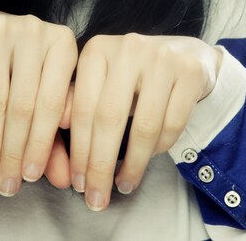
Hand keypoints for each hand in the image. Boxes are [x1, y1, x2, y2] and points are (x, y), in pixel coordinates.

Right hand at [0, 10, 77, 194]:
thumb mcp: (47, 91)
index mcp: (62, 43)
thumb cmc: (26, 69)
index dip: (40, 145)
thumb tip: (66, 178)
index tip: (31, 178)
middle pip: (22, 104)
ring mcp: (0, 31)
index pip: (51, 103)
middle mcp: (34, 31)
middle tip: (6, 186)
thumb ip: (57, 134)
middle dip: (13, 152)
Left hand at [69, 33, 221, 209]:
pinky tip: (150, 158)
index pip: (82, 107)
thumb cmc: (134, 75)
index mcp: (98, 49)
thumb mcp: (102, 81)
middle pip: (109, 118)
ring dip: (133, 165)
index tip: (77, 183)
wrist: (185, 55)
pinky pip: (173, 124)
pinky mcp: (190, 72)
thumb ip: (77, 101)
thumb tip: (56, 128)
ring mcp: (161, 58)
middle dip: (100, 166)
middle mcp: (127, 48)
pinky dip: (160, 148)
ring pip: (144, 126)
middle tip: (95, 198)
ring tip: (124, 184)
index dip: (78, 150)